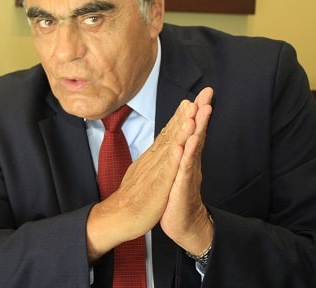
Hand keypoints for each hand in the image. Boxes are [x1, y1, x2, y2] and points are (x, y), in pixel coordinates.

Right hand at [86, 90, 209, 260]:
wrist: (119, 216)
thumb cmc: (133, 196)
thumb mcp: (145, 172)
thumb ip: (153, 158)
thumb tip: (160, 146)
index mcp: (153, 158)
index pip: (168, 133)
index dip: (180, 117)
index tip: (191, 102)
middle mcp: (153, 160)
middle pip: (170, 134)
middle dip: (184, 116)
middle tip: (195, 98)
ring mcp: (153, 172)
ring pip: (169, 148)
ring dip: (180, 130)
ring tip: (190, 114)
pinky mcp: (155, 187)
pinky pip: (165, 172)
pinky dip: (173, 159)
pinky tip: (179, 148)